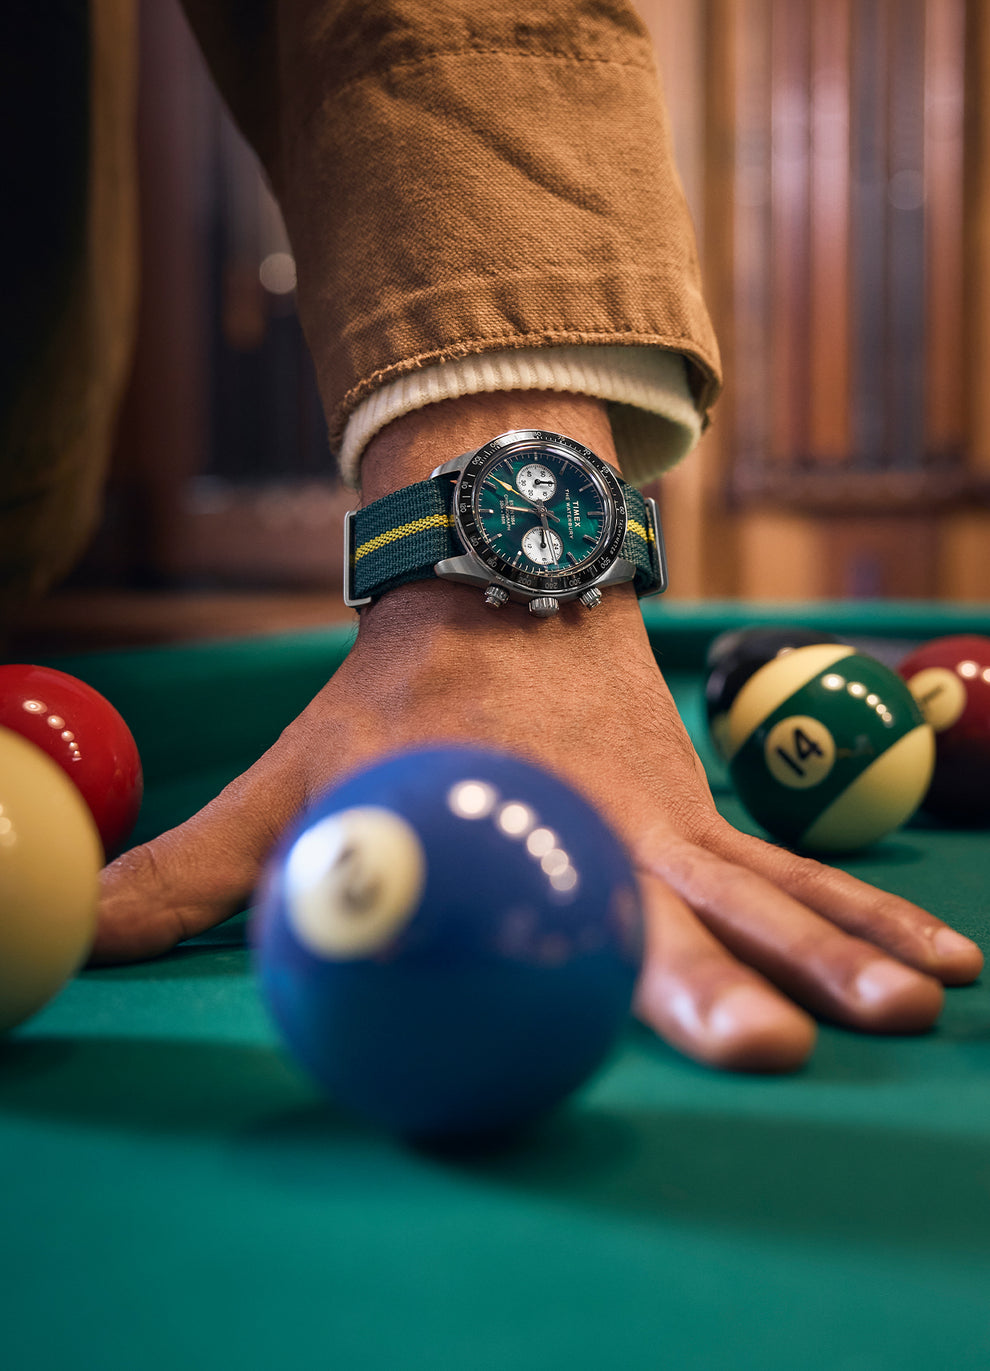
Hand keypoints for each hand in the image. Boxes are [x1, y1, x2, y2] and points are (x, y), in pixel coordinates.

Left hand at [93, 394, 982, 1071]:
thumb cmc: (398, 701)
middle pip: (698, 912)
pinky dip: (868, 908)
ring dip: (850, 946)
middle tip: (815, 1042)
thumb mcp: (293, 781)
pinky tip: (944, 964)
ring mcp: (680, 819)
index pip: (596, 922)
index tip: (730, 1040)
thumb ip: (199, 872)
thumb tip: (70, 947)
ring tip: (925, 1007)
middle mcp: (620, 832)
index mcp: (530, 831)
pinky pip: (796, 868)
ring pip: (776, 889)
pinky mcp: (707, 812)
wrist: (501, 577)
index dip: (662, 982)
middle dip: (764, 977)